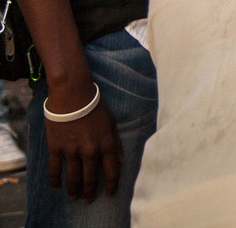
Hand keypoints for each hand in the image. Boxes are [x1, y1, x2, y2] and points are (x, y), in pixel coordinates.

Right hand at [44, 86, 123, 202]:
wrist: (73, 94)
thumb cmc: (95, 106)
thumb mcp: (112, 123)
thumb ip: (117, 143)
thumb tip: (122, 162)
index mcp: (107, 144)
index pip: (111, 171)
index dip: (111, 185)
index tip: (109, 194)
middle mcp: (90, 150)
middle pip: (90, 179)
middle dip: (89, 192)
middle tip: (87, 200)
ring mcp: (72, 150)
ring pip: (73, 177)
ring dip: (73, 189)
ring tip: (73, 196)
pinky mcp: (56, 147)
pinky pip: (55, 169)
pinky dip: (55, 180)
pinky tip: (57, 187)